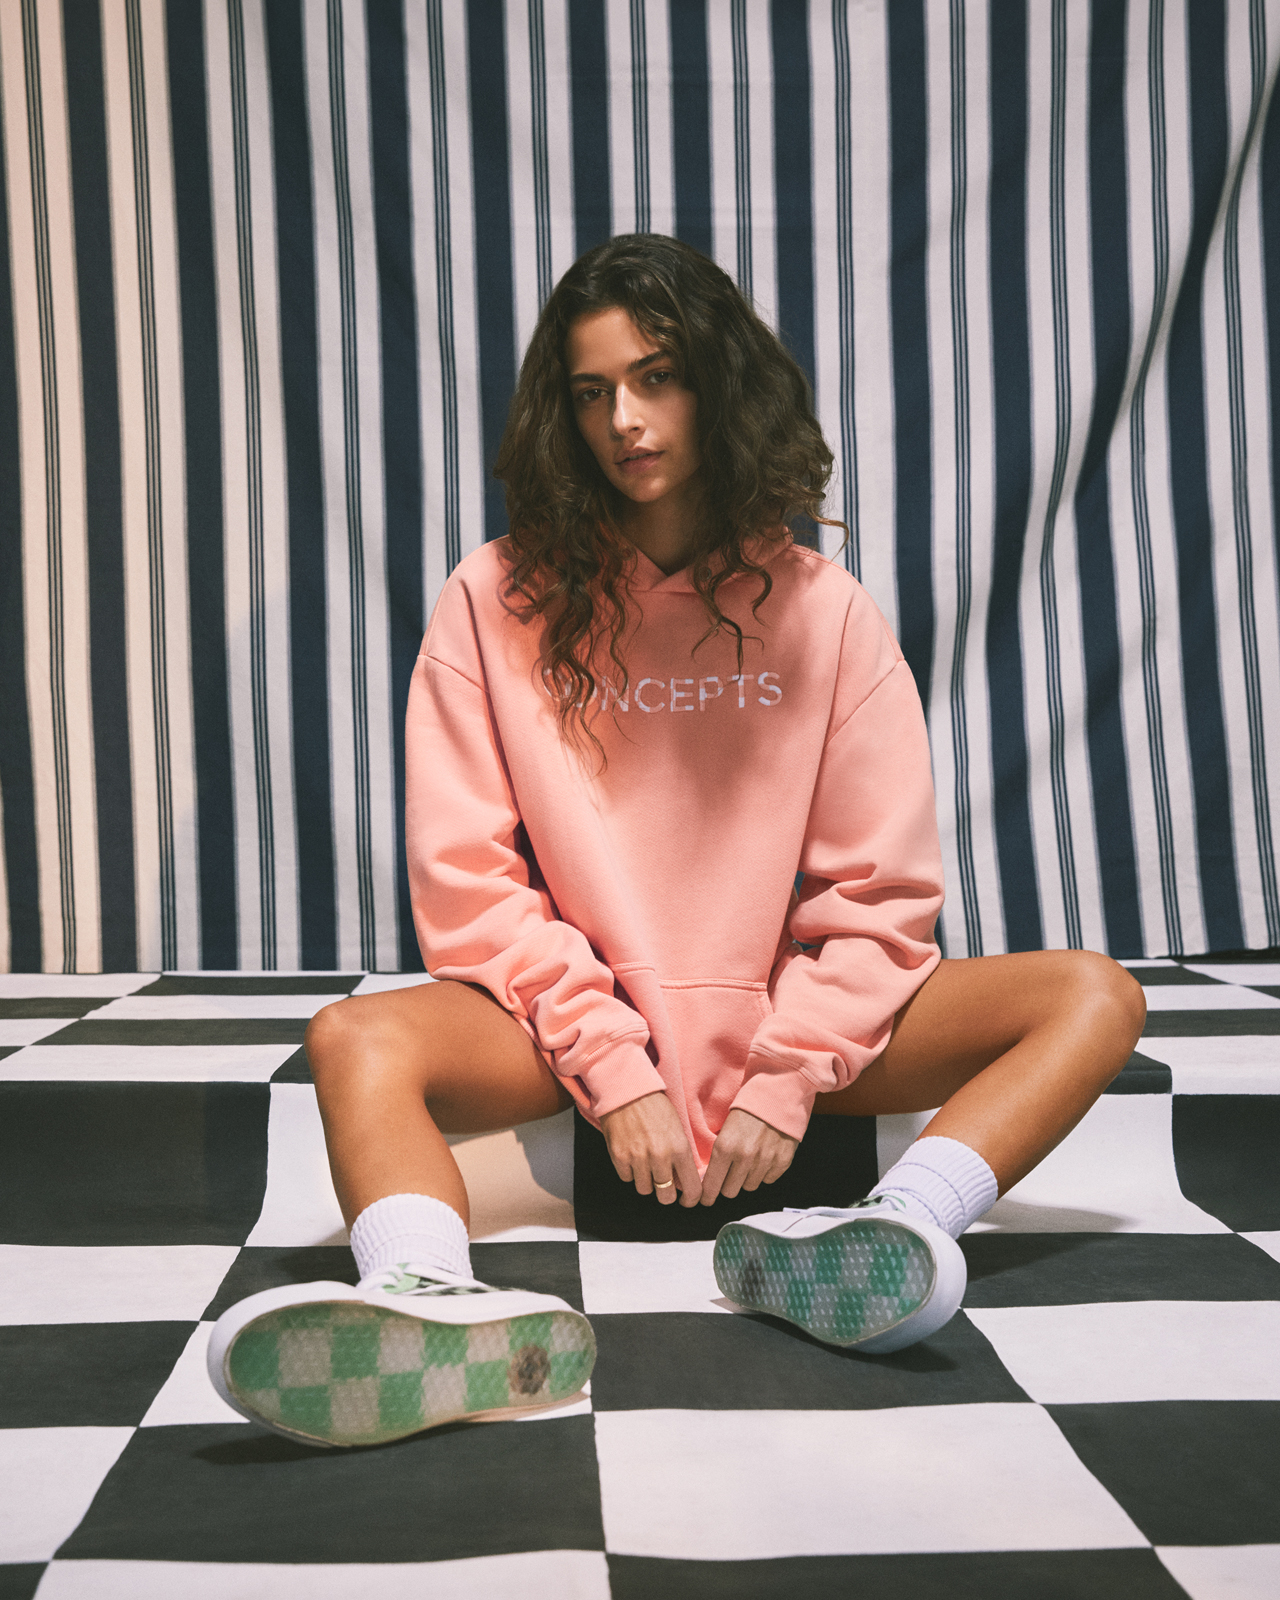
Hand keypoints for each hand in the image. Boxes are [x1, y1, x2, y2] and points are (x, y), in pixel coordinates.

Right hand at [600, 1092, 701, 1206]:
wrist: (627, 1090)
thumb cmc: (655, 1106)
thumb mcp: (677, 1127)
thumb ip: (682, 1155)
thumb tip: (686, 1180)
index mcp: (679, 1148)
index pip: (691, 1188)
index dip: (691, 1198)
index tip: (688, 1199)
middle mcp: (660, 1156)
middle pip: (666, 1196)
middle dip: (667, 1193)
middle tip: (665, 1185)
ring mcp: (638, 1158)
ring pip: (645, 1189)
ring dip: (647, 1181)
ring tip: (647, 1165)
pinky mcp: (619, 1158)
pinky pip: (627, 1179)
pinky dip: (630, 1172)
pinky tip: (633, 1157)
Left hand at [700, 1109, 797, 1205]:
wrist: (778, 1093)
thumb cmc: (748, 1107)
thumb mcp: (725, 1127)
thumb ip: (719, 1152)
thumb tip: (708, 1175)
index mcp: (725, 1147)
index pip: (712, 1185)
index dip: (707, 1196)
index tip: (705, 1200)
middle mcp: (744, 1157)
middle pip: (730, 1191)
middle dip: (727, 1185)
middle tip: (728, 1176)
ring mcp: (765, 1161)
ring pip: (750, 1186)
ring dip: (746, 1178)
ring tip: (748, 1161)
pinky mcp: (782, 1162)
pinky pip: (768, 1180)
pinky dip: (764, 1173)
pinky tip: (763, 1157)